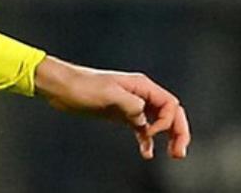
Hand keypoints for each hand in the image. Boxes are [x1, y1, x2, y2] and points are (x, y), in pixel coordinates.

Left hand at [34, 56, 189, 159]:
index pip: (170, 104)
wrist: (61, 87)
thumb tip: (144, 121)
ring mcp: (131, 105)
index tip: (151, 132)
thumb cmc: (82, 85)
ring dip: (168, 138)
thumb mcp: (108, 94)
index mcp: (141, 86)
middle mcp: (140, 94)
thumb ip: (131, 106)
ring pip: (159, 122)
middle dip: (178, 132)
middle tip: (179, 152)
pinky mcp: (121, 115)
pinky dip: (147, 141)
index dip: (168, 121)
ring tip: (173, 154)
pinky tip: (147, 153)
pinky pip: (142, 128)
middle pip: (170, 114)